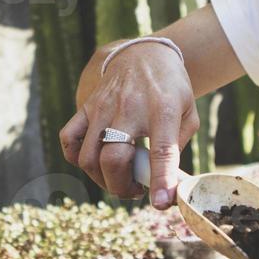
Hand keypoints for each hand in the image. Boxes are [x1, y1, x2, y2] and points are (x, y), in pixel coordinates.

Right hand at [58, 43, 197, 207]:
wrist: (144, 54)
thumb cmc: (171, 90)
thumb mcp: (188, 115)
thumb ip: (179, 150)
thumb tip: (168, 188)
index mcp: (163, 110)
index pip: (161, 151)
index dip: (161, 180)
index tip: (160, 203)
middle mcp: (129, 108)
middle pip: (114, 159)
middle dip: (122, 187)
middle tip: (135, 190)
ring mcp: (103, 107)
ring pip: (89, 157)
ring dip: (102, 179)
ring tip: (119, 178)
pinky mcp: (86, 106)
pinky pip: (69, 139)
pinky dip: (76, 158)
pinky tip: (94, 160)